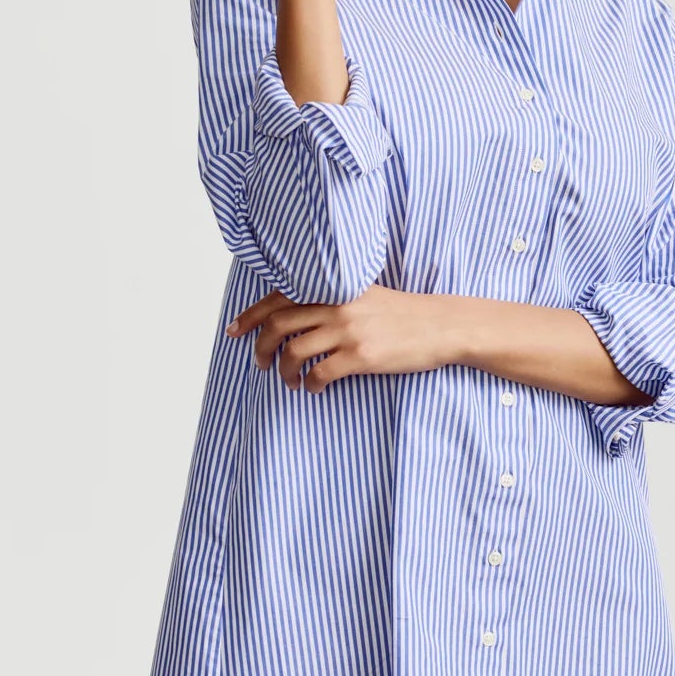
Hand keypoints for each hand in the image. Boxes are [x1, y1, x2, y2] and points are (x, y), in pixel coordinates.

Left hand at [225, 285, 465, 391]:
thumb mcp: (364, 294)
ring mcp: (349, 330)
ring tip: (288, 381)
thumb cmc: (404, 313)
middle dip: (260, 347)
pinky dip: (309, 384)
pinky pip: (319, 374)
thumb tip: (296, 314)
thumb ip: (332, 297)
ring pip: (294, 352)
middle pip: (278, 325)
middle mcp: (337, 305)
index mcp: (334, 287)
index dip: (250, 315)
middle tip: (261, 363)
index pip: (278, 297)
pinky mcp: (361, 356)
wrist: (441, 326)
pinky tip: (313, 388)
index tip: (233, 331)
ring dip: (283, 372)